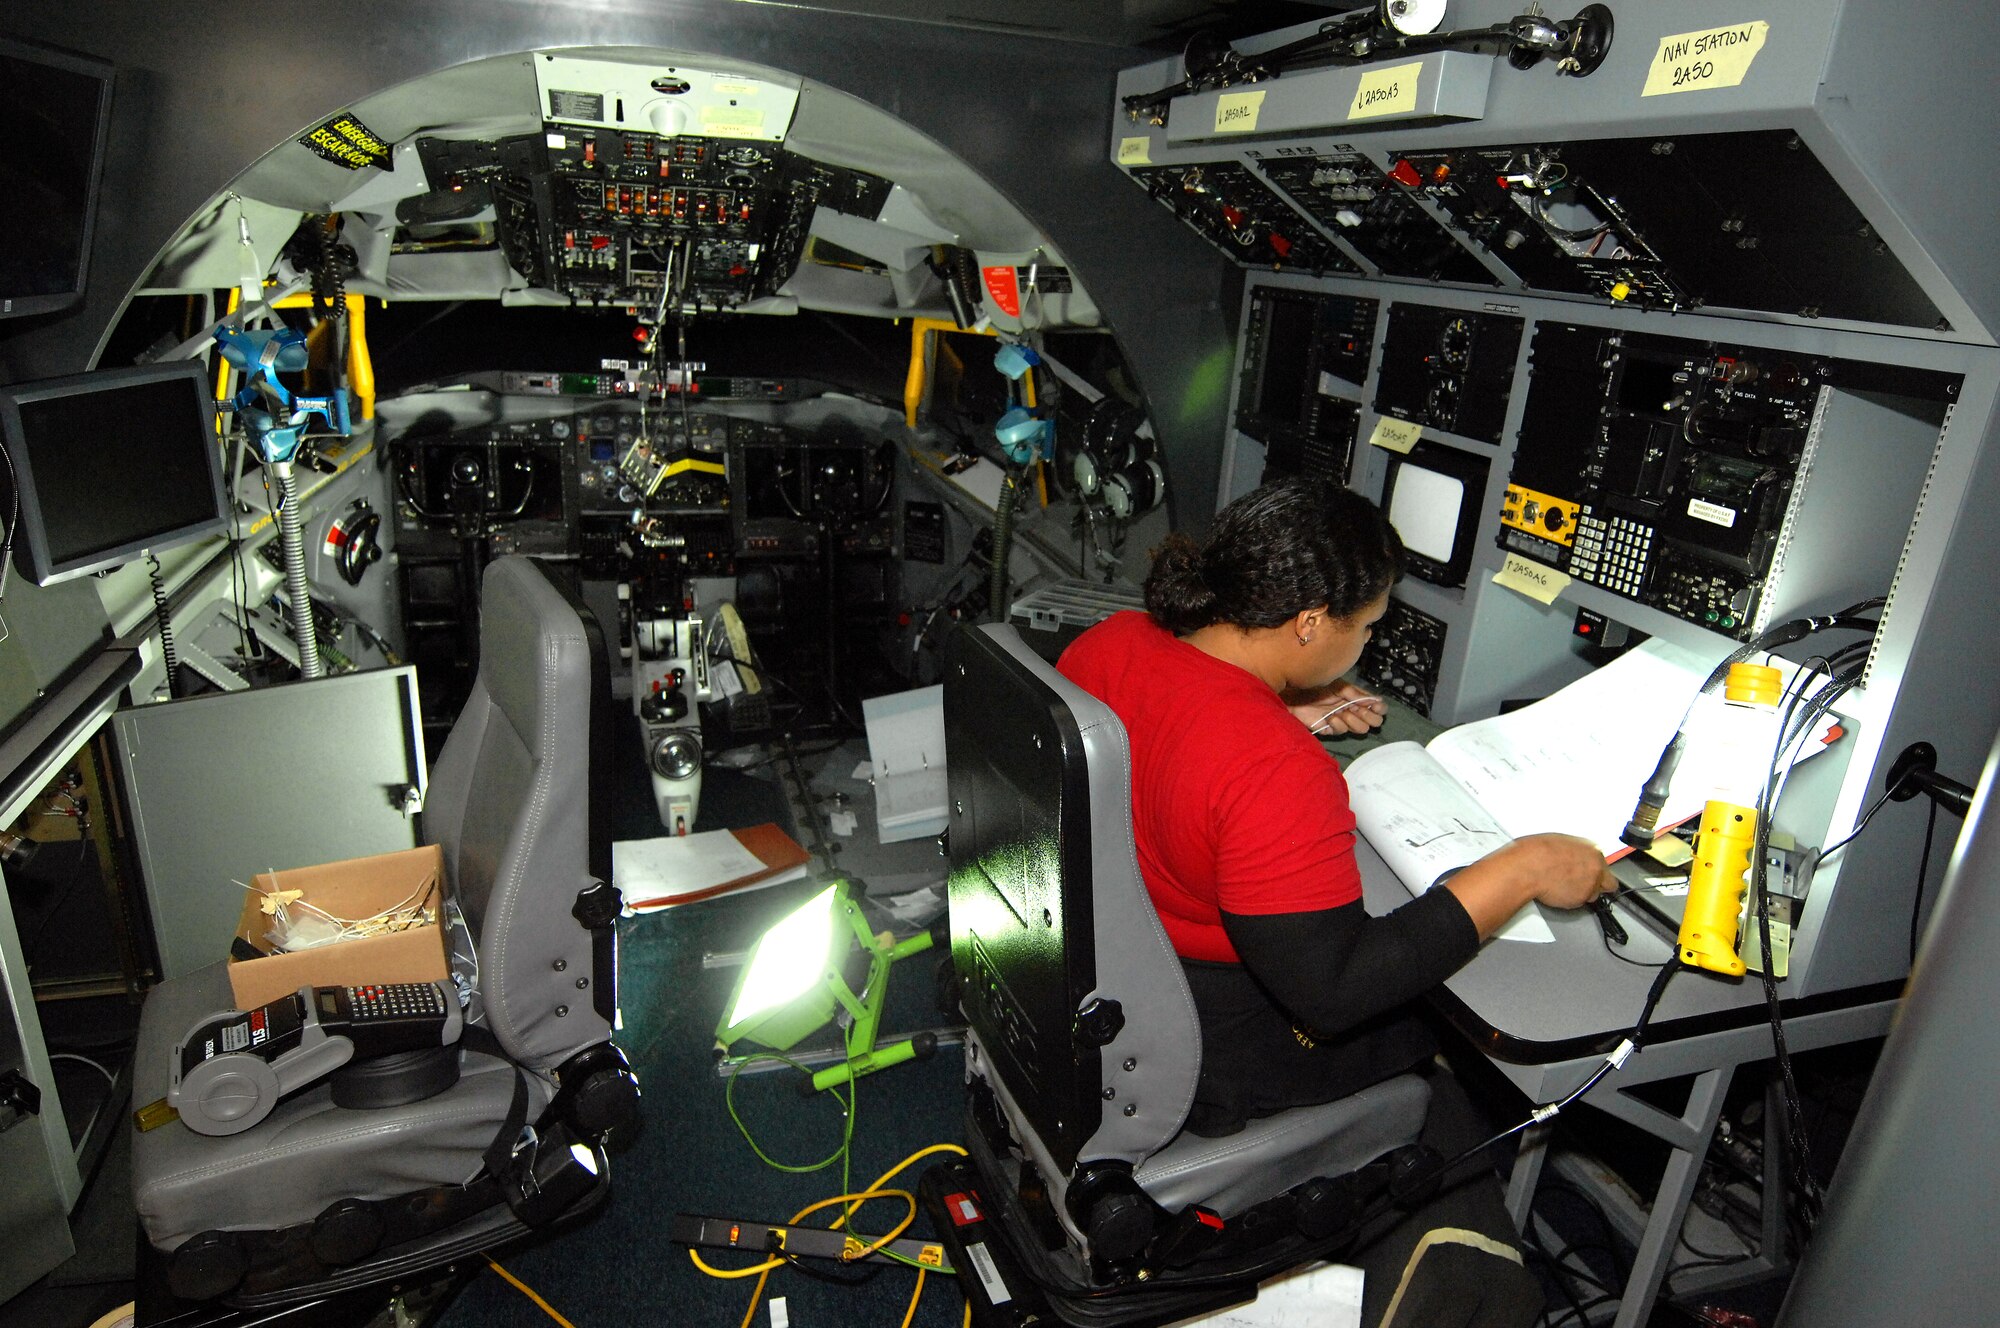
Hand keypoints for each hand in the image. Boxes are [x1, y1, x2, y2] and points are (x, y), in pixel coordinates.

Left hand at [1285, 680, 1385, 735]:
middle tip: (1357, 710)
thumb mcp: (1339, 687)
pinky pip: (1342, 731)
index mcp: (1357, 698)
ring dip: (1353, 720)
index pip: (1378, 707)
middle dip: (1369, 716)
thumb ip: (1356, 694)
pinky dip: (1338, 723)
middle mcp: (1353, 711)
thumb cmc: (1316, 687)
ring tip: (1341, 712)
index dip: (1380, 708)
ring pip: (1361, 729)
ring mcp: (1343, 721)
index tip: (1375, 706)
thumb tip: (1377, 701)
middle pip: (1374, 722)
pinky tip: (1329, 716)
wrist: (1294, 695)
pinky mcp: (1331, 729)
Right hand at [1500, 833, 1616, 910]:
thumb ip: (1576, 852)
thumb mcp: (1561, 843)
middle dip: (1595, 885)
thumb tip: (1574, 857)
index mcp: (1593, 850)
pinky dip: (1569, 900)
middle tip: (1579, 884)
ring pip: (1592, 895)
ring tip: (1563, 886)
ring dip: (1581, 893)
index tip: (1586, 873)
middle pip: (1607, 884)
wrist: (1529, 866)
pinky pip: (1578, 903)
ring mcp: (1590, 885)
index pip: (1605, 866)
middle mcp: (1596, 868)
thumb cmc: (1537, 851)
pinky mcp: (1580, 899)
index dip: (1594, 872)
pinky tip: (1557, 891)